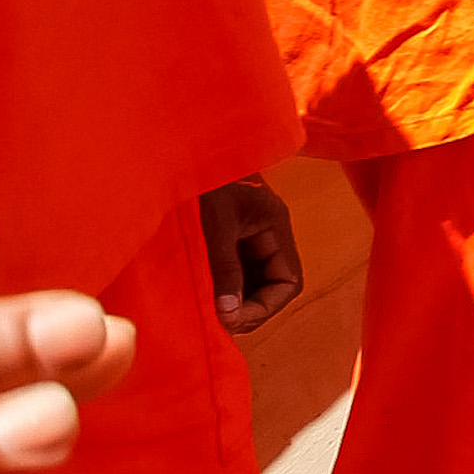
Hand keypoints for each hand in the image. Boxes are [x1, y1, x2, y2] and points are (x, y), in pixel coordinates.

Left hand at [194, 177, 300, 336]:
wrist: (186, 150)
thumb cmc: (206, 180)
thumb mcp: (217, 226)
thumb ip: (226, 268)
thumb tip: (229, 313)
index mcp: (275, 227)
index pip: (288, 281)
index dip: (266, 306)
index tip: (234, 318)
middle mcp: (267, 236)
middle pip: (270, 287)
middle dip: (248, 308)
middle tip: (219, 322)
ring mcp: (247, 238)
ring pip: (251, 283)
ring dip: (234, 301)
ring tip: (210, 312)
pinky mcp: (227, 239)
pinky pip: (232, 273)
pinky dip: (222, 289)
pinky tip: (204, 296)